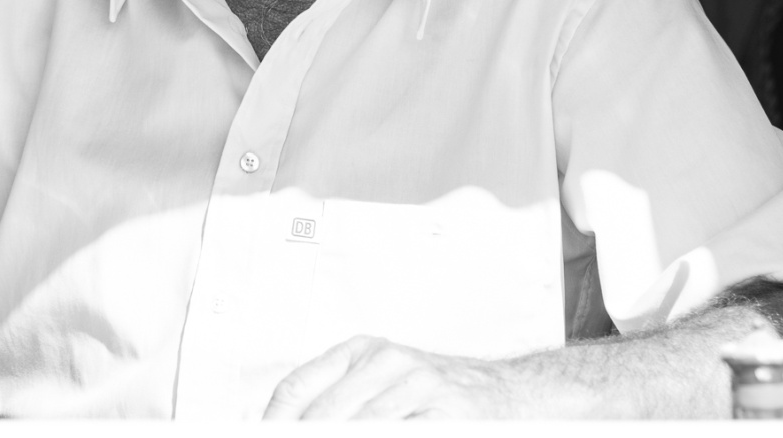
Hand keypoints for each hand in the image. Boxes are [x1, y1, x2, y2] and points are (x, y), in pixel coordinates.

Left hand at [263, 335, 518, 419]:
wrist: (507, 394)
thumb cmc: (436, 395)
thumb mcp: (380, 383)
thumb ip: (337, 401)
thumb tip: (286, 426)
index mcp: (361, 352)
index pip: (297, 388)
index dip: (275, 422)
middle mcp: (387, 362)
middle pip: (322, 416)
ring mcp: (418, 385)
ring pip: (360, 428)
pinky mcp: (446, 412)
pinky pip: (401, 436)